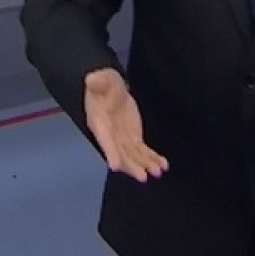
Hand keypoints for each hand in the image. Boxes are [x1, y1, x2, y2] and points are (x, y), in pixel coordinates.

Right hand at [83, 68, 168, 182]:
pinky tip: (163, 165)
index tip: (115, 166)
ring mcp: (122, 139)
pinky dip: (152, 158)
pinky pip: (143, 151)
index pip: (104, 140)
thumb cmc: (103, 84)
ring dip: (145, 164)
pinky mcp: (133, 138)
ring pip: (133, 156)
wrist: (111, 88)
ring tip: (158, 171)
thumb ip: (98, 82)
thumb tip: (92, 79)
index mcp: (99, 123)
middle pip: (121, 154)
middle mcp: (110, 136)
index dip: (110, 152)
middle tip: (143, 176)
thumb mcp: (101, 79)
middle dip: (132, 165)